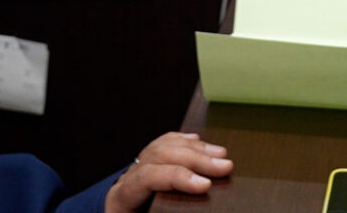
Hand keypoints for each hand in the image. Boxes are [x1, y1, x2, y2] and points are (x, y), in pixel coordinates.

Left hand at [106, 133, 231, 209]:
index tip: (205, 185)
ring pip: (164, 146)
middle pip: (160, 155)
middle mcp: (127, 178)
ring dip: (195, 148)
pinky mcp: (145, 165)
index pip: (148, 177)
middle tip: (224, 167)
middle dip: (195, 159)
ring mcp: (136, 168)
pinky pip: (162, 144)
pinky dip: (183, 141)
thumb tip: (187, 207)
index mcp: (122, 197)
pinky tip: (198, 141)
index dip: (177, 177)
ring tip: (220, 155)